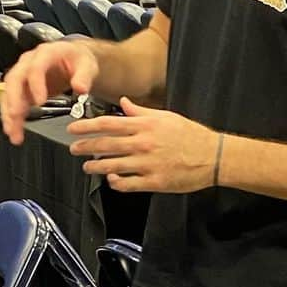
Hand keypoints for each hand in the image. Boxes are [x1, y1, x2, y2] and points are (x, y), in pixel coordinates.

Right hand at [0, 40, 99, 144]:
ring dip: (9, 113)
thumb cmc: (78, 59)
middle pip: (15, 79)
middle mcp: (29, 63)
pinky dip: (12, 117)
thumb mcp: (87, 65)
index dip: (35, 84)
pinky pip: (12, 103)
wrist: (74, 60)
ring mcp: (23, 75)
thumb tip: (81, 88)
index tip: (40, 102)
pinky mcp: (23, 89)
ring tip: (12, 131)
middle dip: (13, 99)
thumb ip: (84, 76)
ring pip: (9, 93)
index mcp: (46, 53)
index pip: (36, 67)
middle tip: (16, 116)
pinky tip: (14, 130)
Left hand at [69, 97, 217, 193]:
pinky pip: (126, 184)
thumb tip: (123, 102)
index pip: (108, 123)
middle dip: (84, 147)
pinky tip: (111, 179)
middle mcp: (143, 144)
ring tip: (87, 166)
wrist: (213, 156)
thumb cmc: (192, 135)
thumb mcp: (166, 116)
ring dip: (95, 166)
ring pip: (112, 165)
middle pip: (105, 144)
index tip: (73, 129)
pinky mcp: (153, 182)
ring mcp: (147, 164)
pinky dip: (114, 182)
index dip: (86, 126)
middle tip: (74, 148)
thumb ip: (141, 111)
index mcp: (146, 126)